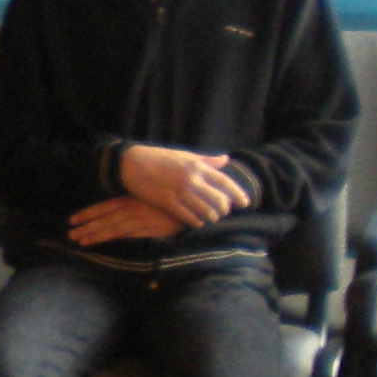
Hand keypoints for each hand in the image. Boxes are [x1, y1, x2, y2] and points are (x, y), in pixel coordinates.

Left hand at [66, 195, 188, 247]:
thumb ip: (138, 203)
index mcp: (133, 198)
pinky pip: (130, 234)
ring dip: (96, 234)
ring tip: (80, 241)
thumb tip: (122, 211)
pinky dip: (115, 238)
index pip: (105, 206)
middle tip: (70, 235)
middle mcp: (134, 207)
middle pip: (105, 218)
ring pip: (114, 227)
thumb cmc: (174, 199)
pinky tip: (103, 243)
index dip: (88, 213)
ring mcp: (142, 218)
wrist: (196, 201)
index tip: (72, 220)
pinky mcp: (152, 228)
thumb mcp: (153, 196)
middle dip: (87, 226)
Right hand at [116, 145, 250, 227]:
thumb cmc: (159, 158)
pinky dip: (196, 221)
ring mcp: (179, 192)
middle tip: (223, 211)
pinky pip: (188, 217)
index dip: (238, 194)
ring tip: (211, 217)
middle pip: (218, 200)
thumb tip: (226, 160)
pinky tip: (198, 222)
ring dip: (211, 217)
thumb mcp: (185, 155)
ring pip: (205, 211)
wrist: (132, 164)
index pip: (224, 182)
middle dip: (224, 208)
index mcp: (197, 166)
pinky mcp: (167, 203)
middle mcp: (191, 179)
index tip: (245, 202)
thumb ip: (206, 160)